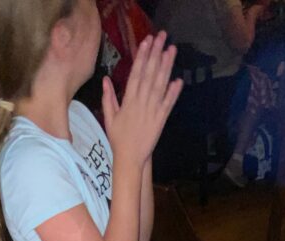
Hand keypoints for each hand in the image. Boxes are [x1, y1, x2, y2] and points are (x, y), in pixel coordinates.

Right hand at [102, 32, 182, 169]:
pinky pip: (168, 104)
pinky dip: (174, 92)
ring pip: (160, 85)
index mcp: (128, 101)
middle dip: (156, 54)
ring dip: (166, 67)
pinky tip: (179, 80)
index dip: (141, 57)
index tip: (146, 42)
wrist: (130, 158)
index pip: (136, 74)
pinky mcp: (161, 120)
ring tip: (171, 50)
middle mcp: (141, 103)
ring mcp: (153, 111)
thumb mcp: (109, 117)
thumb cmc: (118, 138)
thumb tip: (106, 80)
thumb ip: (108, 98)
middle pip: (149, 74)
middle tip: (161, 36)